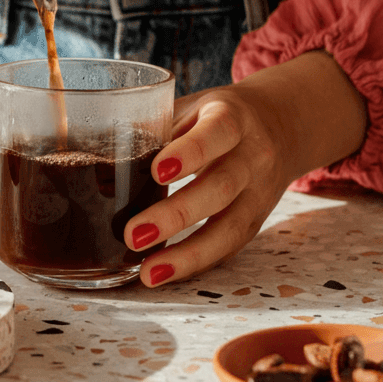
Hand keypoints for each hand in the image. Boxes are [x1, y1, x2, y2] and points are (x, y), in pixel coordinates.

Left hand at [125, 51, 367, 286]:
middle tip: (132, 235)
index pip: (217, 133)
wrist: (281, 126)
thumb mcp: (192, 108)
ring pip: (230, 228)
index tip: (157, 172)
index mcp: (234, 117)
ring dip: (187, 255)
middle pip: (221, 187)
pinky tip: (165, 272)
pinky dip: (196, 262)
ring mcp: (259, 192)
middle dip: (176, 216)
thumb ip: (154, 130)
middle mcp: (254, 156)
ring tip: (149, 272)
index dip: (190, 152)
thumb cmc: (217, 117)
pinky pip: (229, 246)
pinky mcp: (256, 221)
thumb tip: (101, 172)